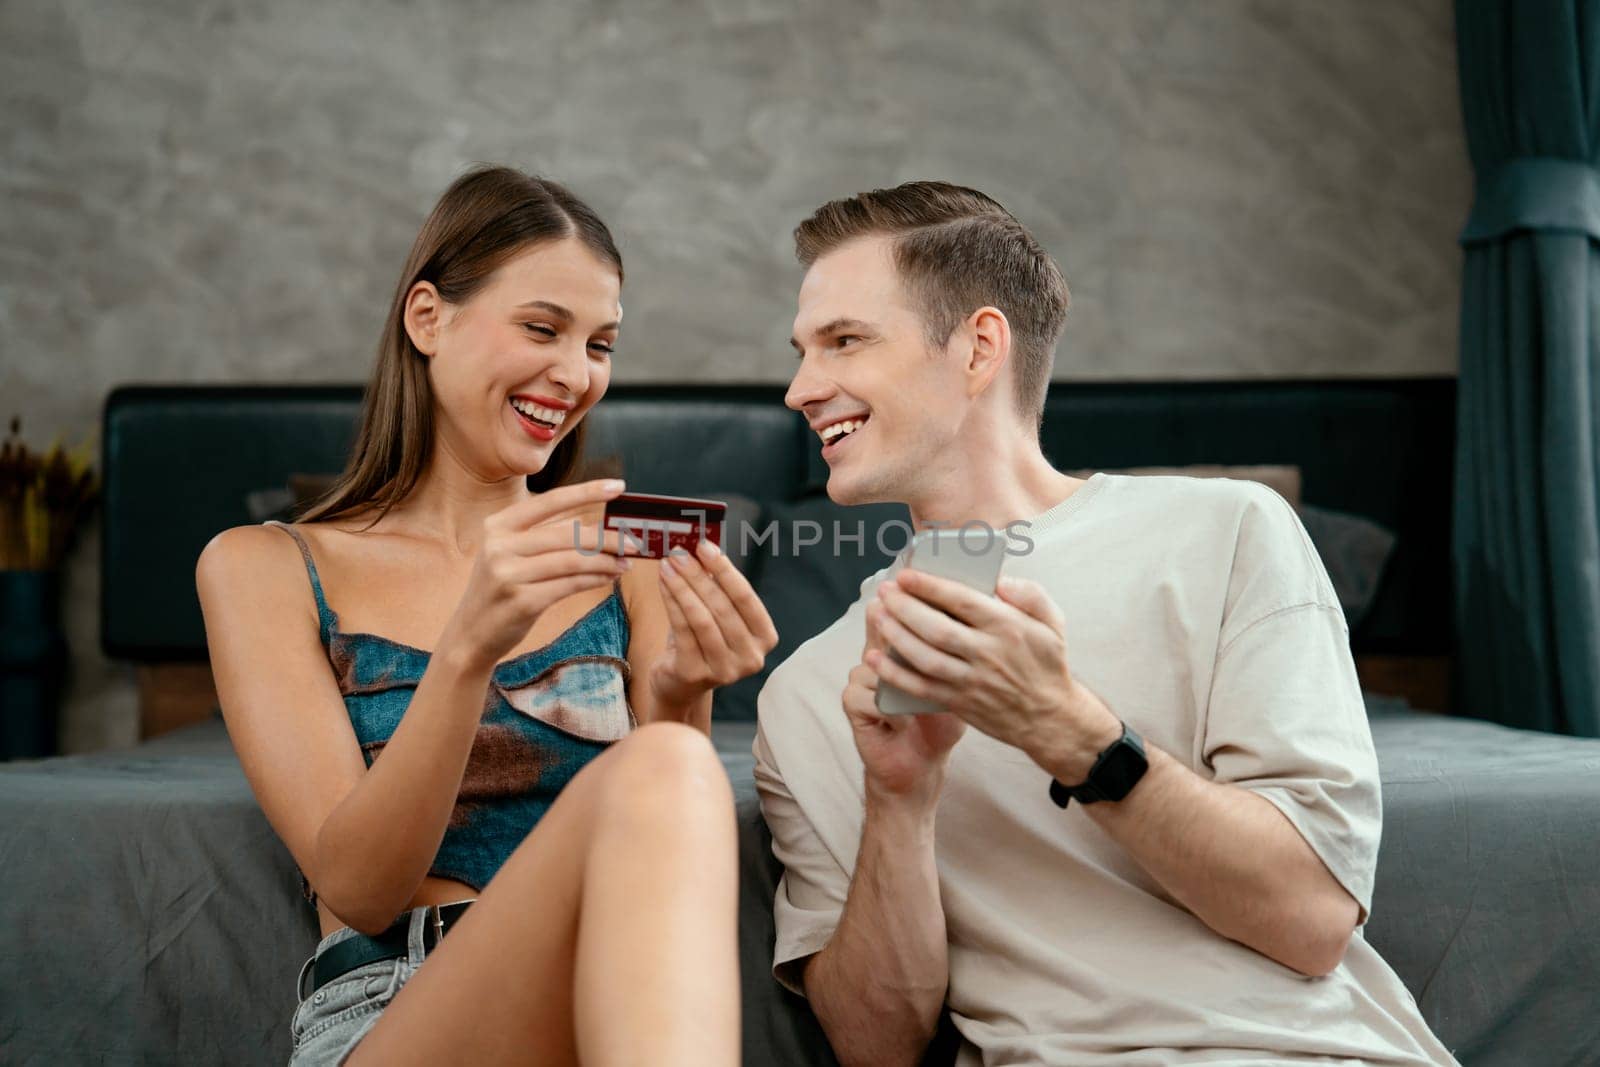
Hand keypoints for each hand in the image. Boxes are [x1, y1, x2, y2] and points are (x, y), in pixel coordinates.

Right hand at [439, 479, 637, 672]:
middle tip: (634, 543)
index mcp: (499, 525)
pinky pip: (570, 584)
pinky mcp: (521, 601)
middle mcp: (500, 545)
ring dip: (606, 562)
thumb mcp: (510, 554)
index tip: (618, 486)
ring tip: (625, 564)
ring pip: (573, 560)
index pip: (550, 501)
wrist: (471, 633)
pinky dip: (595, 580)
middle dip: (607, 538)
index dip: (587, 492)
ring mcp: (508, 573)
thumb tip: (593, 525)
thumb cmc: (500, 589)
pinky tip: (608, 578)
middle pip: (569, 534)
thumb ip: (544, 536)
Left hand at [646, 539, 778, 710]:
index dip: (725, 570)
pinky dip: (672, 603)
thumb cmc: (702, 640)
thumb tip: (702, 550)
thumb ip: (717, 586)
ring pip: (702, 619)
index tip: (705, 547)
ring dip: (682, 587)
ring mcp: (725, 670)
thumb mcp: (717, 613)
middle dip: (698, 575)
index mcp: (765, 638)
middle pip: (722, 607)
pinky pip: (683, 631)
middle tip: (680, 553)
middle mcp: (751, 657)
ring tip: (668, 566)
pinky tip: (663, 585)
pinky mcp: (696, 674)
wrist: (680, 683)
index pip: (746, 598)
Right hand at [846, 596, 966, 804]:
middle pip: (882, 628)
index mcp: (901, 646)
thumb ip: (960, 655)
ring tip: (918, 697)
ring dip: (899, 678)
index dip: (914, 603)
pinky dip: (890, 710)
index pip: (903, 613)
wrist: (917, 766)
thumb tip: (977, 623)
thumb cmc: (940, 725)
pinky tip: (904, 721)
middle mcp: (877, 655)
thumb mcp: (955, 685)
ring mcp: (861, 677)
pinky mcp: (852, 702)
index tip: (931, 598)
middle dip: (903, 630)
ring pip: (874, 662)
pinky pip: (867, 695)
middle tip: (928, 637)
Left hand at [866, 571, 1119, 779]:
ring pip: (926, 658)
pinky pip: (921, 688)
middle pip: (937, 629)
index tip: (906, 574)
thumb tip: (1000, 580)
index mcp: (1008, 628)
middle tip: (884, 591)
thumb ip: (1030, 595)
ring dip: (896, 636)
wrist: (1049, 717)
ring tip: (878, 616)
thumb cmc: (1046, 663)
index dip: (930, 586)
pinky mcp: (958, 702)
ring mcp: (971, 681)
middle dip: (905, 608)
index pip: (963, 601)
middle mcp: (987, 654)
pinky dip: (894, 674)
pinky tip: (874, 658)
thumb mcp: (1052, 623)